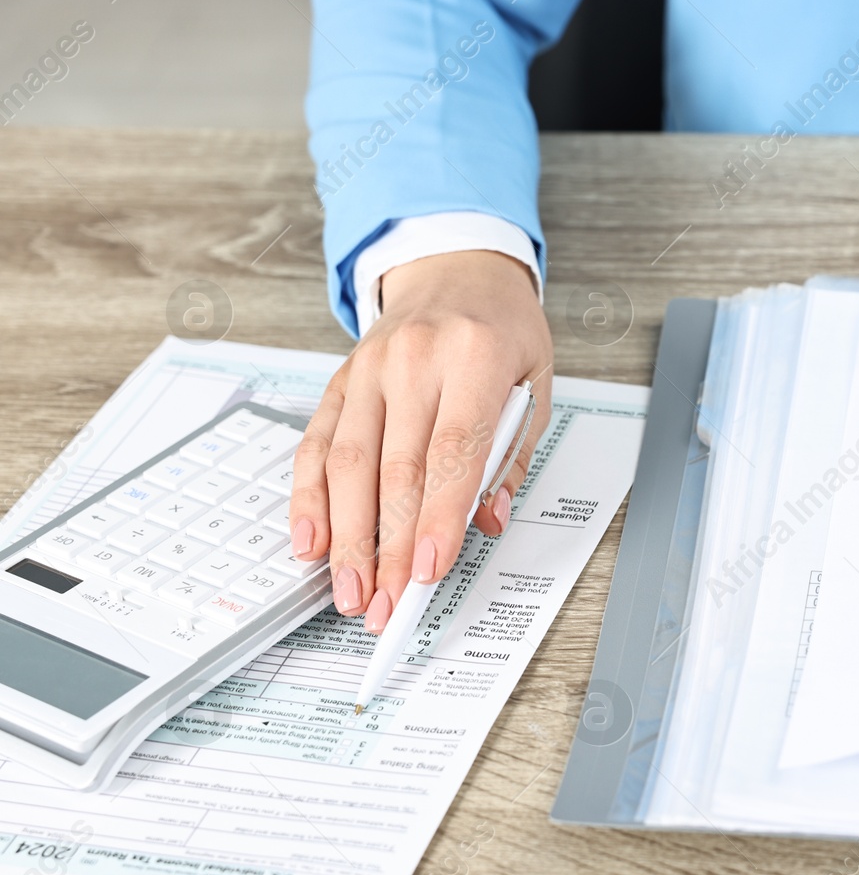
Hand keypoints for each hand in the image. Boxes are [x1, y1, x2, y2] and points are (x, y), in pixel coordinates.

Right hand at [290, 250, 552, 631]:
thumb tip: (486, 521)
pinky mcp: (338, 382)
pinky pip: (315, 445)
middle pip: (394, 470)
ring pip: (347, 465)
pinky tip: (310, 541)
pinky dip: (308, 499)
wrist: (454, 268)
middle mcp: (412, 360)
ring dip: (345, 538)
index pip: (451, 451)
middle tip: (386, 606)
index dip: (436, 517)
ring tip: (350, 590)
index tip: (428, 571)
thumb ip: (511, 456)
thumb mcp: (535, 382)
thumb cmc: (501, 330)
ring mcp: (367, 370)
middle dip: (389, 549)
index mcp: (473, 356)